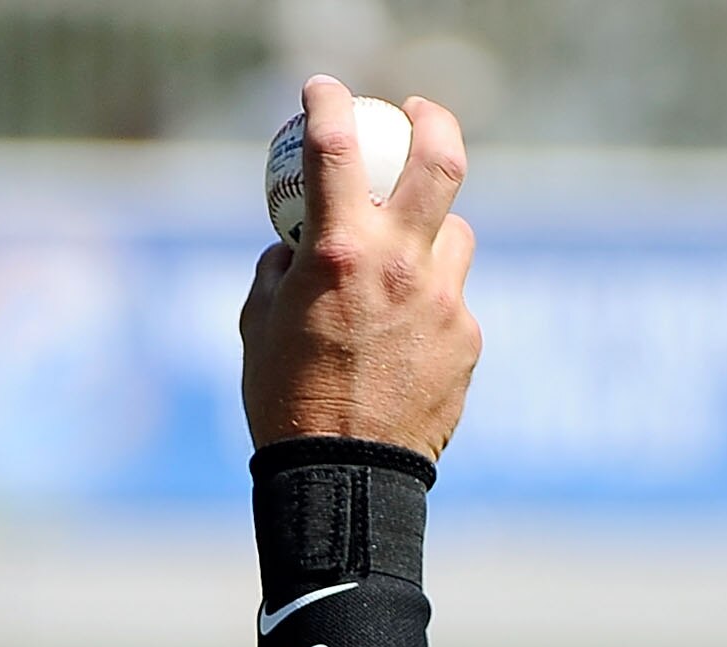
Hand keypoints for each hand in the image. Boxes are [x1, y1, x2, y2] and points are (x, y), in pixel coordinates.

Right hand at [241, 77, 479, 461]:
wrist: (342, 476)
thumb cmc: (283, 403)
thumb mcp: (257, 327)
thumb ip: (279, 271)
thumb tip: (293, 245)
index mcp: (339, 255)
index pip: (335, 150)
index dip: (327, 106)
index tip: (321, 89)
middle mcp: (400, 265)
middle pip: (442, 159)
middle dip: (432, 122)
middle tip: (419, 115)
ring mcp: (445, 299)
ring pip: (452, 236)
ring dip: (428, 237)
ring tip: (398, 268)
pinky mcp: (469, 336)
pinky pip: (450, 301)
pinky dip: (426, 307)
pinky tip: (398, 347)